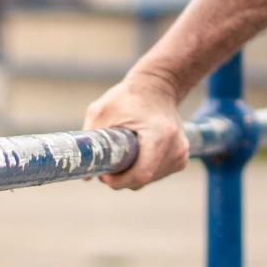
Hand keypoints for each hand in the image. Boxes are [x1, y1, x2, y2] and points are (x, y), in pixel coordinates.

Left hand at [83, 69, 188, 189]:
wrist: (158, 85)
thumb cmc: (128, 97)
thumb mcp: (101, 111)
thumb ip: (91, 140)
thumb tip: (85, 176)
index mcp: (159, 135)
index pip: (141, 174)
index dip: (119, 181)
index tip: (104, 175)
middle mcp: (175, 147)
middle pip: (144, 179)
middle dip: (122, 178)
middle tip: (108, 165)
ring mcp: (181, 153)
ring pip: (150, 179)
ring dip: (133, 175)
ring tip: (122, 155)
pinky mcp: (182, 156)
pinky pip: (158, 174)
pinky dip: (144, 169)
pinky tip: (136, 154)